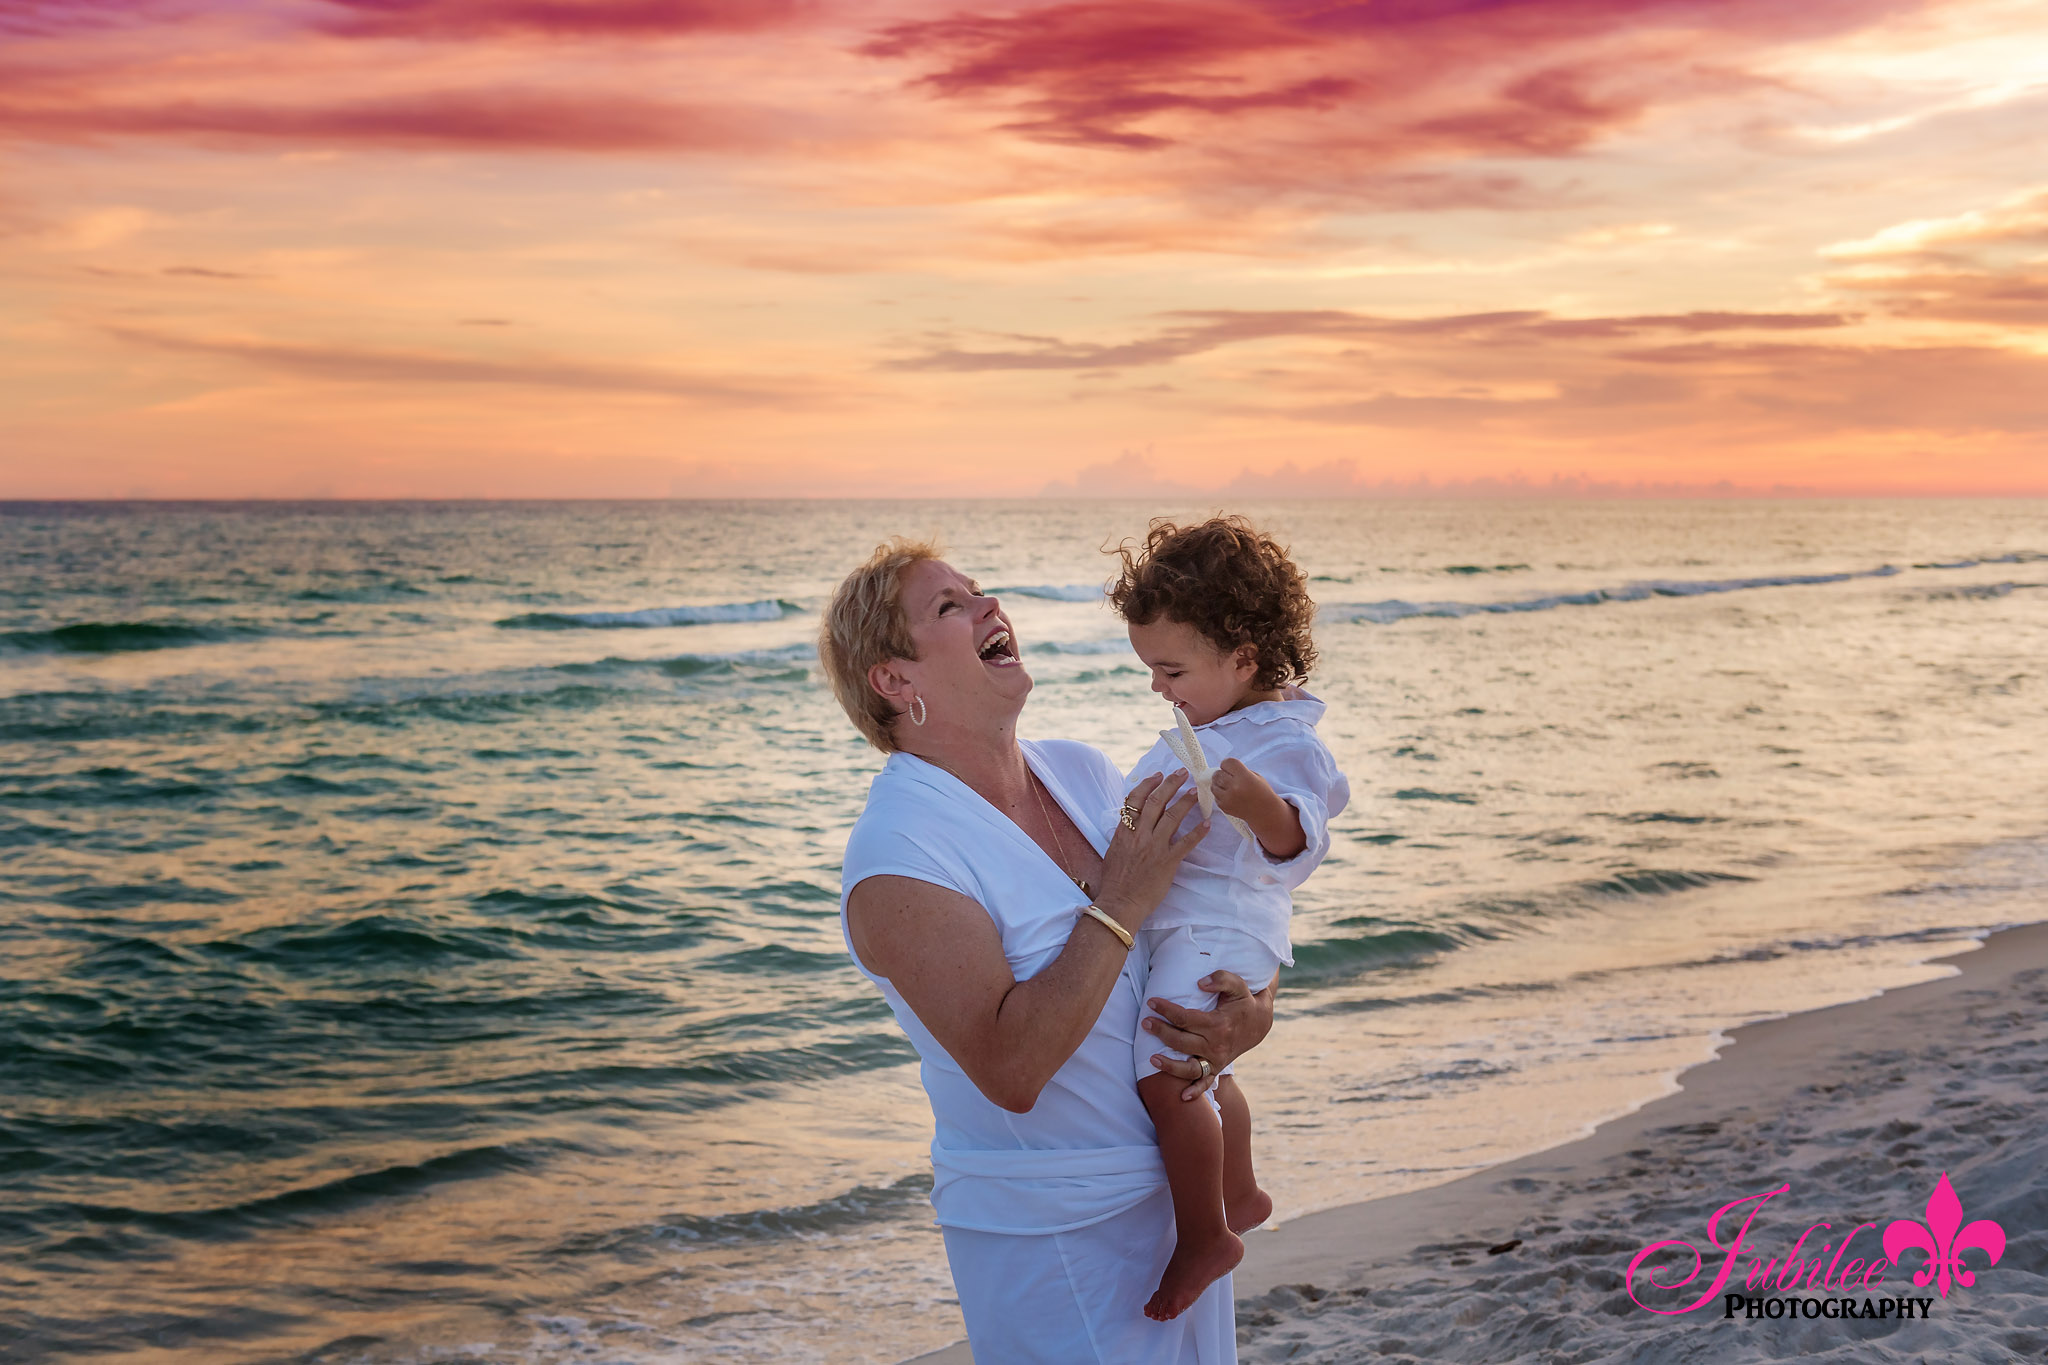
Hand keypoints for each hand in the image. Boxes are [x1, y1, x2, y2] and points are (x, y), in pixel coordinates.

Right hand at [1096, 770, 1204, 932]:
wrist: (1120, 903)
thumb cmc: (1115, 881)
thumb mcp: (1114, 851)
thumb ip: (1124, 835)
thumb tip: (1130, 824)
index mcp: (1125, 831)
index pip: (1135, 800)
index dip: (1148, 784)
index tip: (1158, 775)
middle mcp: (1140, 835)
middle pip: (1156, 801)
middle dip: (1170, 784)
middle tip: (1182, 773)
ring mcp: (1154, 847)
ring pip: (1172, 817)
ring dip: (1185, 802)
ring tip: (1196, 791)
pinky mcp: (1168, 861)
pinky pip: (1186, 843)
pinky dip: (1198, 832)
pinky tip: (1207, 823)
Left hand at [1144, 970, 1276, 1100]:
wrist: (1259, 1023)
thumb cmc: (1242, 1001)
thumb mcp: (1237, 985)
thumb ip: (1220, 979)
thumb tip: (1200, 983)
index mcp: (1218, 1024)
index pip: (1186, 1018)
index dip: (1166, 1010)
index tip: (1152, 1002)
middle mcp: (1216, 1045)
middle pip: (1182, 1042)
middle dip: (1161, 1032)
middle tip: (1145, 1023)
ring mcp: (1217, 1059)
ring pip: (1190, 1067)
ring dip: (1170, 1066)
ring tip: (1152, 1059)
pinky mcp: (1218, 1067)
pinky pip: (1206, 1083)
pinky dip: (1196, 1091)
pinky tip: (1183, 1098)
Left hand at [1210, 757, 1277, 821]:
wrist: (1265, 812)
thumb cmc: (1261, 792)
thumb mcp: (1255, 776)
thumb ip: (1239, 771)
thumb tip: (1222, 769)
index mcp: (1244, 777)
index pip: (1226, 763)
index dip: (1227, 764)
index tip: (1230, 768)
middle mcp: (1235, 787)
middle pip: (1217, 774)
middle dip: (1222, 774)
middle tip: (1229, 778)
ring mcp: (1228, 798)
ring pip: (1213, 785)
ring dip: (1219, 784)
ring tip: (1229, 786)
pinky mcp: (1224, 807)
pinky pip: (1215, 796)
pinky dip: (1220, 794)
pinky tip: (1230, 795)